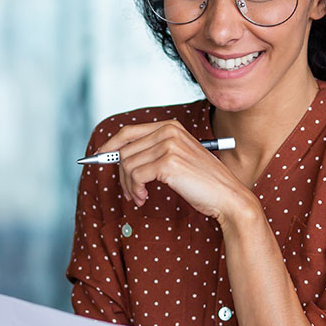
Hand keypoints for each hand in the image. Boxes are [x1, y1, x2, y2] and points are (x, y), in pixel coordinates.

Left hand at [96, 120, 252, 223]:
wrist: (227, 197)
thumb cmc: (202, 183)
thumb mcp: (177, 160)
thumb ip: (153, 152)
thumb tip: (117, 156)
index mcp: (170, 127)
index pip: (129, 131)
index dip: (110, 145)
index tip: (97, 158)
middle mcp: (169, 131)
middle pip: (124, 150)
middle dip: (121, 175)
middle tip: (130, 192)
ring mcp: (169, 145)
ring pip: (127, 165)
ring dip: (129, 186)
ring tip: (140, 197)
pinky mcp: (168, 163)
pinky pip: (135, 176)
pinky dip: (135, 190)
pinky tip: (144, 198)